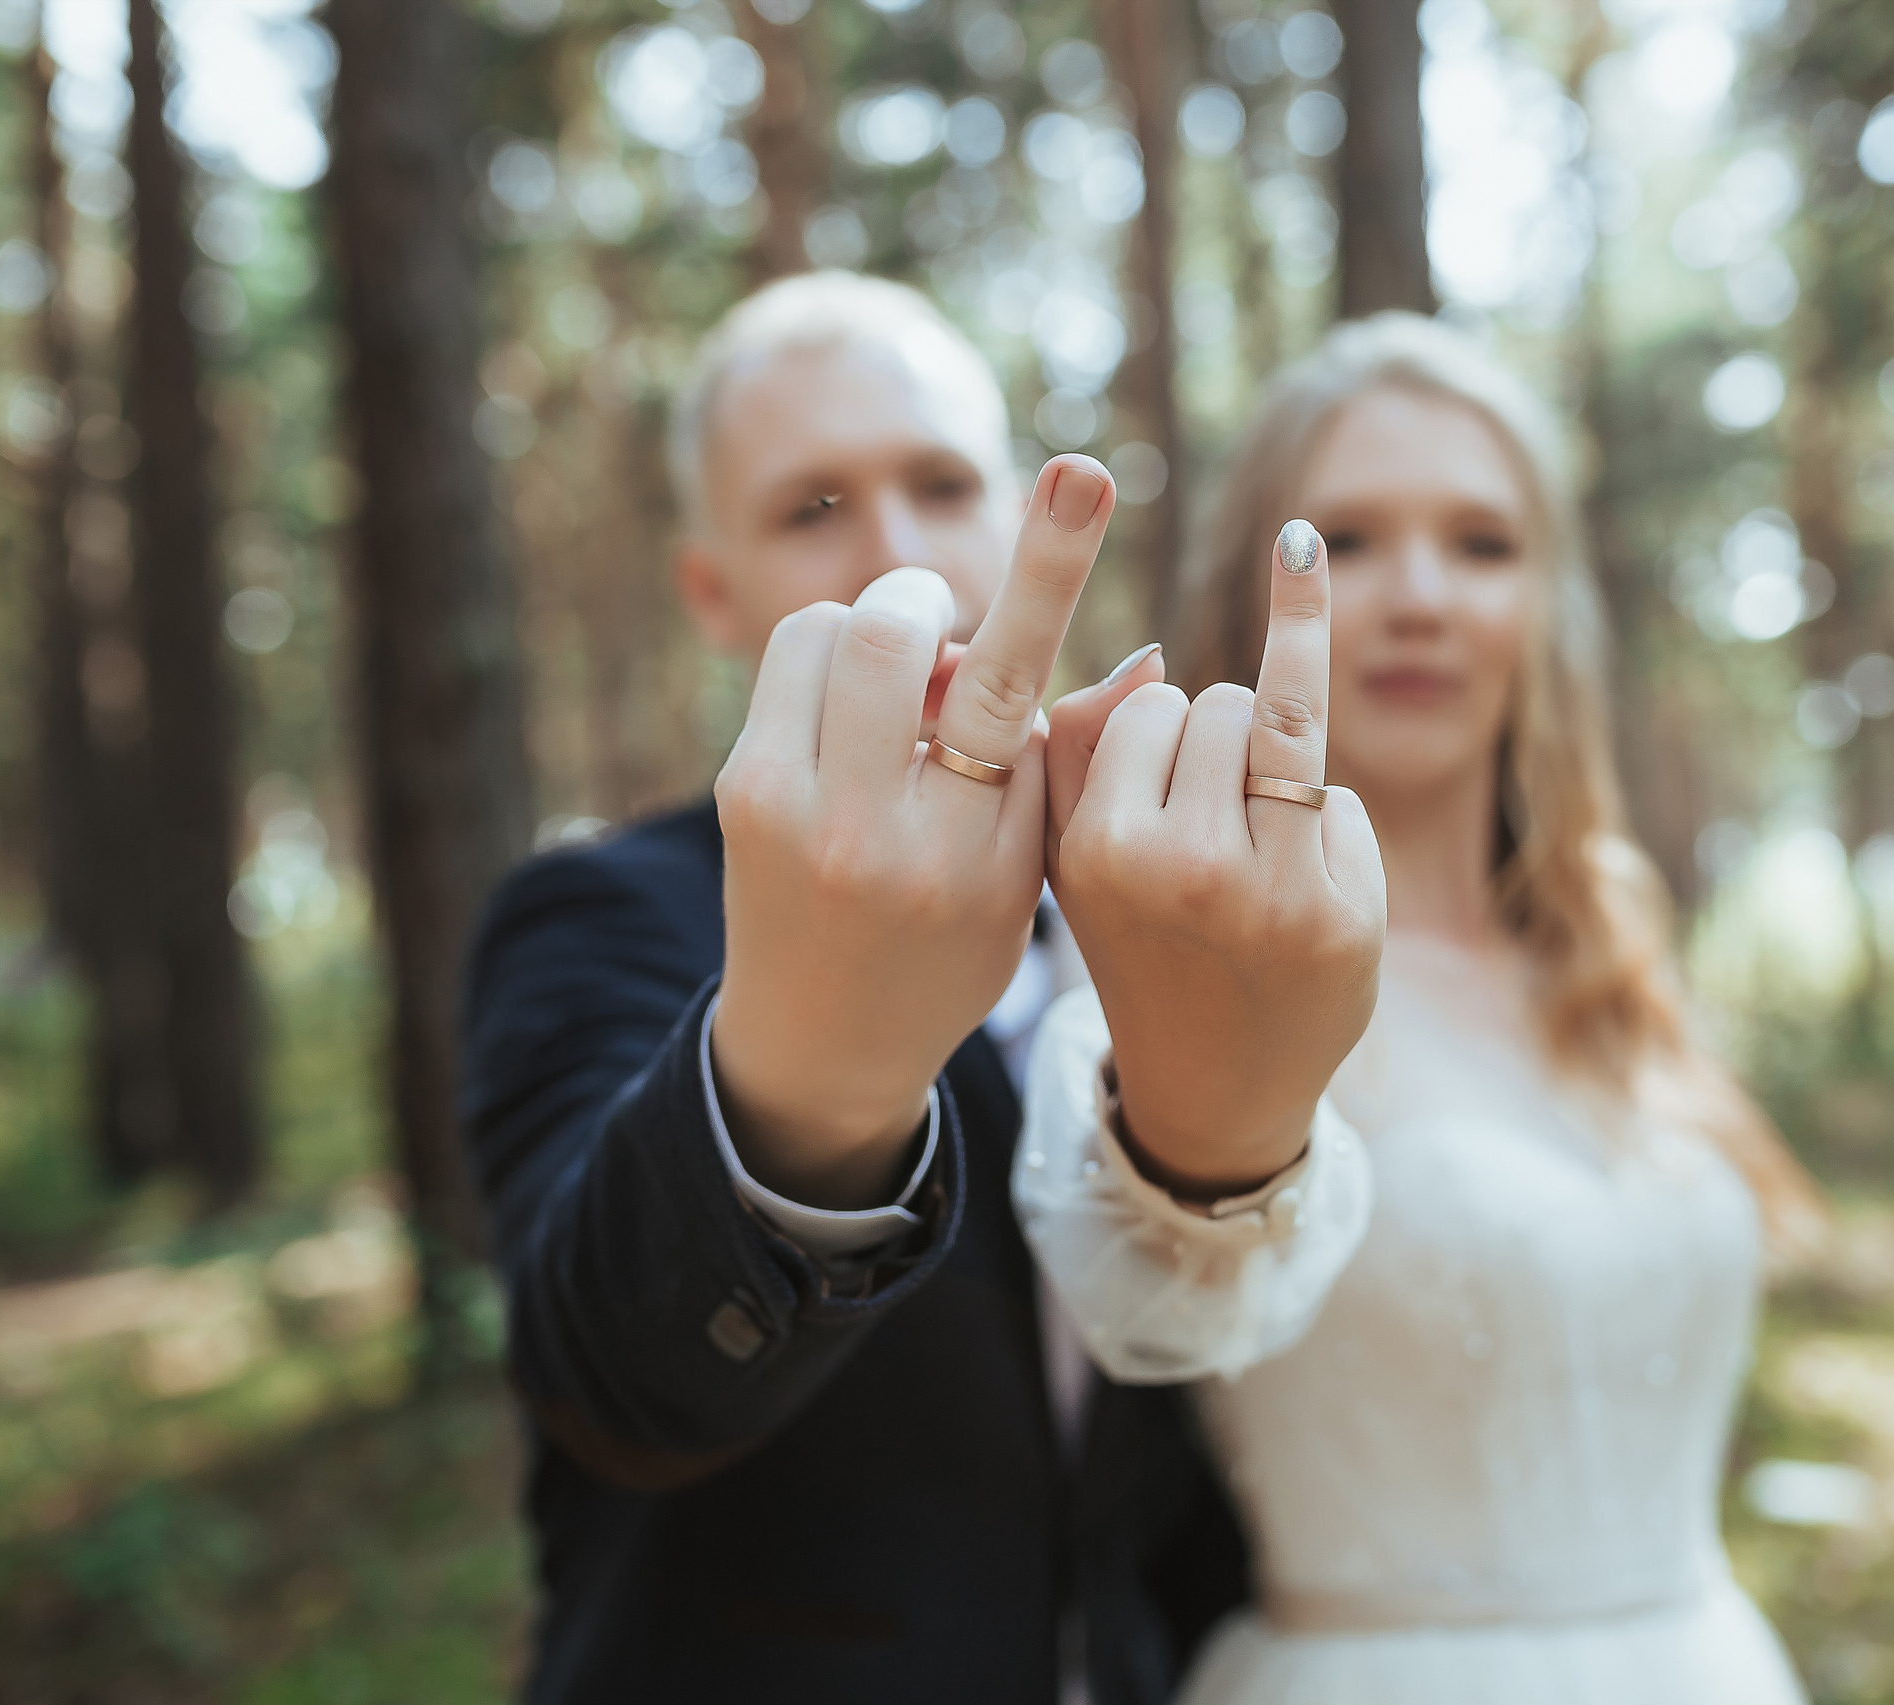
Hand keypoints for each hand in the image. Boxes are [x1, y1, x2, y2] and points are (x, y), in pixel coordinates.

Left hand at [711, 457, 1114, 1205]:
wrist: (821, 1039)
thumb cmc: (951, 942)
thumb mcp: (1029, 871)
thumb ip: (1071, 759)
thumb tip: (1153, 656)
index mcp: (969, 857)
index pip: (1009, 686)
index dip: (1050, 571)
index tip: (1081, 475)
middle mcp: (874, 832)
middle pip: (893, 629)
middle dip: (928, 605)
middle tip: (946, 648)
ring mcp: (792, 808)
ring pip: (835, 626)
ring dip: (881, 629)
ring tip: (903, 696)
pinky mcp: (740, 787)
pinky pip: (793, 653)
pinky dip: (833, 655)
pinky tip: (856, 718)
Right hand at [1046, 520, 1384, 1193]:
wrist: (1213, 1086)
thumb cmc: (1140, 942)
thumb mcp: (1074, 852)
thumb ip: (1079, 740)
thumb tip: (1154, 656)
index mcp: (1102, 850)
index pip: (1154, 703)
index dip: (1159, 736)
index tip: (1153, 794)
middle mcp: (1185, 869)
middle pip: (1225, 702)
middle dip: (1220, 741)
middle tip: (1208, 825)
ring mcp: (1273, 894)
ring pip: (1288, 723)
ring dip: (1273, 761)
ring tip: (1253, 831)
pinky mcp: (1345, 916)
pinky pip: (1343, 799)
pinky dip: (1326, 826)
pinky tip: (1300, 886)